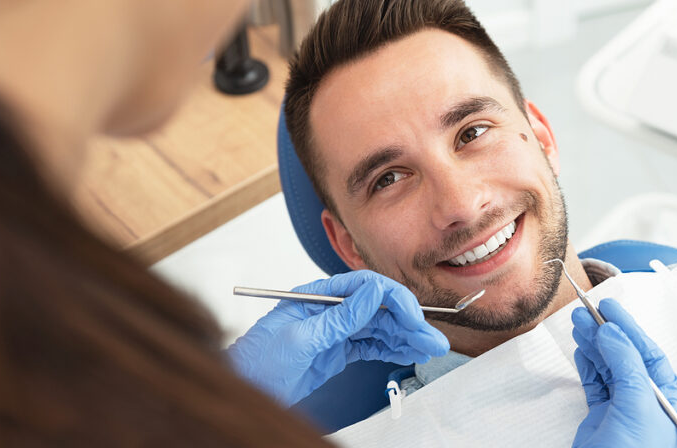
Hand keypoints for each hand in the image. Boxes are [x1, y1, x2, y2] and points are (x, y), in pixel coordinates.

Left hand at [226, 270, 449, 406]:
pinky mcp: (337, 350)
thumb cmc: (257, 361)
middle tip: (433, 339)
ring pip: (379, 328)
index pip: (365, 288)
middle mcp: (330, 310)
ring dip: (406, 337)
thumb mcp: (300, 338)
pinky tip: (408, 352)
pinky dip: (392, 349)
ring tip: (429, 348)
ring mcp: (335, 331)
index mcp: (318, 296)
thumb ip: (339, 317)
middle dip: (408, 323)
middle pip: (378, 309)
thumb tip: (372, 292)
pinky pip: (370, 345)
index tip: (414, 317)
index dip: (394, 300)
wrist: (244, 389)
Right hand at [571, 298, 676, 447]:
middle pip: (624, 357)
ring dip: (592, 344)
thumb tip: (613, 334)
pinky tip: (581, 350)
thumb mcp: (637, 407)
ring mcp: (621, 410)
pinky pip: (594, 384)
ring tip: (577, 324)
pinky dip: (586, 365)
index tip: (609, 308)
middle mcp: (644, 403)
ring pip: (607, 368)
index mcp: (664, 401)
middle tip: (585, 312)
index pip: (647, 355)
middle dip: (605, 332)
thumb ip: (626, 366)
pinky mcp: (600, 419)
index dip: (629, 329)